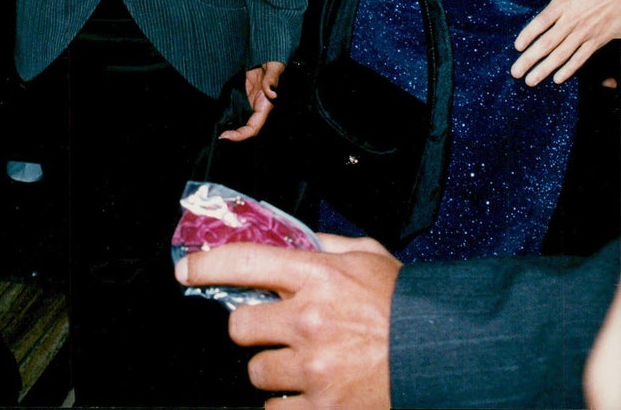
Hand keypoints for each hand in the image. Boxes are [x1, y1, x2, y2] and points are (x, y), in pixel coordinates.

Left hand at [175, 235, 399, 409]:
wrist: (441, 354)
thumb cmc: (405, 303)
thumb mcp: (367, 255)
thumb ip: (324, 244)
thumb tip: (290, 236)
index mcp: (318, 275)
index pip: (245, 261)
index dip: (206, 265)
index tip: (186, 270)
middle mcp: (309, 320)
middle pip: (240, 325)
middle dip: (251, 325)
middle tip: (273, 326)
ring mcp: (314, 368)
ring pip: (256, 371)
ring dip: (272, 367)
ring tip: (302, 361)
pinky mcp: (323, 408)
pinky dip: (287, 402)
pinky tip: (311, 389)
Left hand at [219, 61, 284, 142]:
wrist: (265, 54)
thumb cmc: (272, 60)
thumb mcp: (273, 66)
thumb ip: (272, 79)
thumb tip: (272, 92)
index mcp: (265, 105)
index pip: (254, 127)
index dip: (241, 135)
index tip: (227, 136)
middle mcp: (256, 107)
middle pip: (244, 128)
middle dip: (233, 134)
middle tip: (220, 135)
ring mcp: (248, 101)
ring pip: (238, 119)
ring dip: (228, 125)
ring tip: (216, 129)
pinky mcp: (241, 94)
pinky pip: (233, 107)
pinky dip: (226, 113)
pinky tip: (217, 114)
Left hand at [512, 0, 620, 85]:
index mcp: (563, 2)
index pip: (540, 22)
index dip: (527, 36)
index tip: (517, 48)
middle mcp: (571, 20)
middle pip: (546, 43)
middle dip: (529, 60)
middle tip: (515, 72)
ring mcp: (584, 33)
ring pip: (560, 55)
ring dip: (544, 70)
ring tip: (530, 81)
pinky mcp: (596, 41)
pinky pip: (580, 58)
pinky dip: (568, 69)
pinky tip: (557, 79)